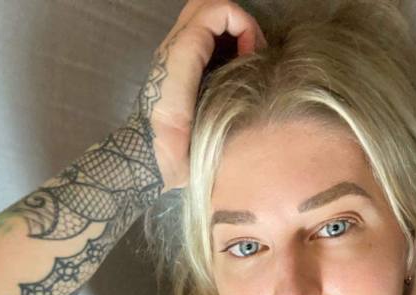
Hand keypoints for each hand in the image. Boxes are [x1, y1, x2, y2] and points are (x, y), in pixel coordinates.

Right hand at [125, 0, 267, 192]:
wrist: (158, 159)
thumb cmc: (185, 152)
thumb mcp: (211, 122)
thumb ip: (224, 101)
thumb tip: (257, 95)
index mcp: (183, 64)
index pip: (209, 25)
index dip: (237, 33)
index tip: (254, 63)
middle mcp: (177, 48)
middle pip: (209, 9)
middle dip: (239, 22)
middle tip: (255, 51)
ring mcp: (178, 45)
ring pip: (213, 5)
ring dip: (242, 22)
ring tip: (253, 51)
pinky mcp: (185, 47)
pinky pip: (218, 12)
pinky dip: (240, 23)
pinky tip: (249, 52)